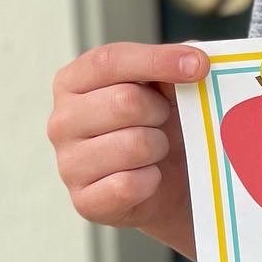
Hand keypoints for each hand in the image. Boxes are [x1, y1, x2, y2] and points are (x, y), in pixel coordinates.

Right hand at [47, 41, 208, 257]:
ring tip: (155, 148)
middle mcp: (62, 121)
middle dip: (160, 110)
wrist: (169, 179)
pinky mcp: (84, 201)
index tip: (199, 65)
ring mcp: (68, 164)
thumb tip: (194, 60)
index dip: (157, 60)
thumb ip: (175, 62)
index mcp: (74, 81)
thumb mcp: (168, 82)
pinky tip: (148, 175)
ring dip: (158, 146)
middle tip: (163, 118)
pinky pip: (129, 185)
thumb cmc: (162, 120)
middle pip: (124, 102)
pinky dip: (151, 180)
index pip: (109, 61)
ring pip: (133, 145)